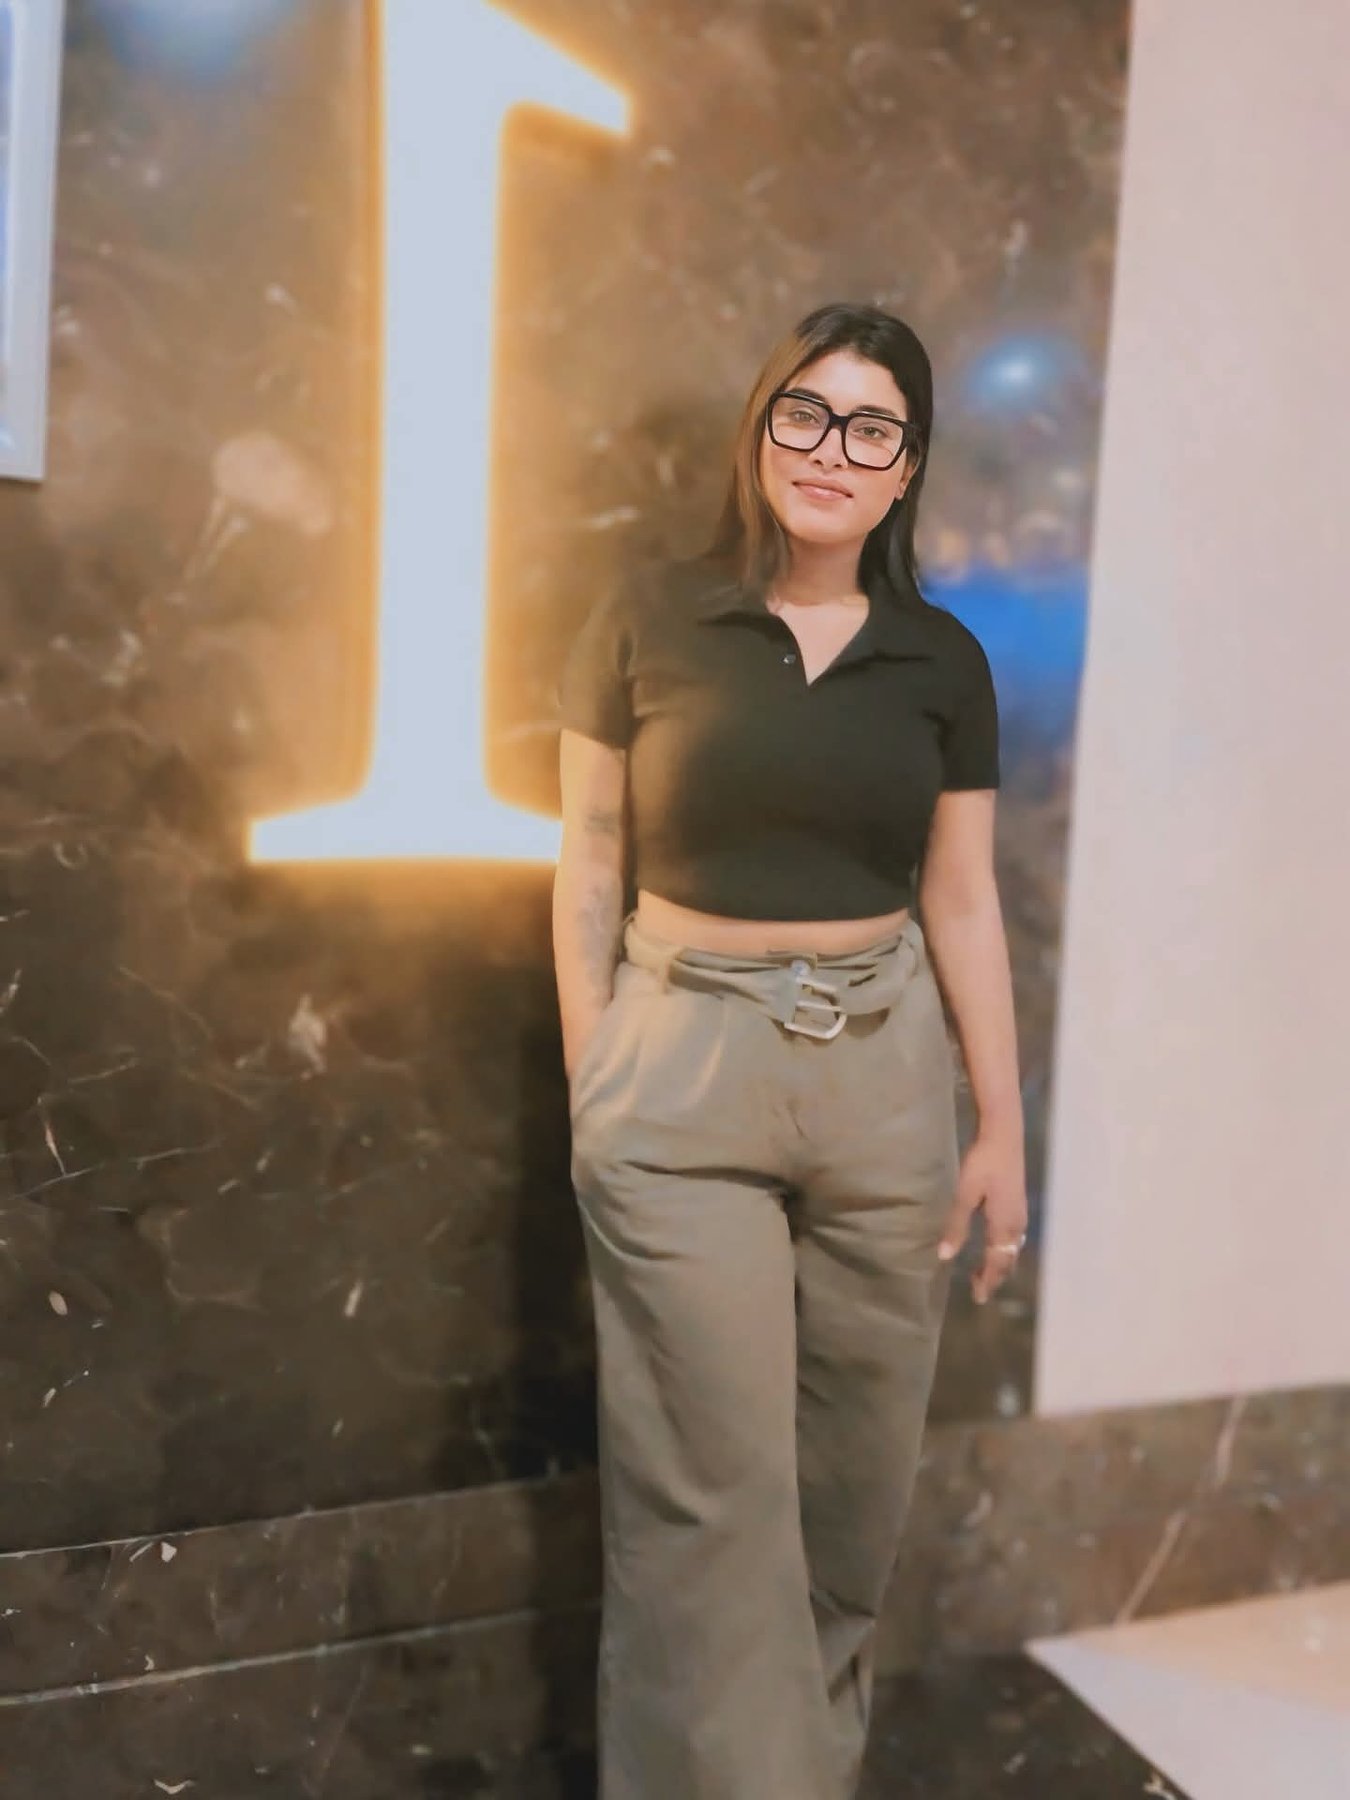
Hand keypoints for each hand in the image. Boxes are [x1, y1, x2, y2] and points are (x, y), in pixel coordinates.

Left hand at [937, 1129, 1027, 1304]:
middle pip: (1007, 1260)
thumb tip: (945, 1256)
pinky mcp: (1018, 1203)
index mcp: (1004, 1225)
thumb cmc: (983, 1163)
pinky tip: (993, 1245)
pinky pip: (1013, 1238)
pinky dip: (1003, 1250)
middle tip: (979, 1291)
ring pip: (1011, 1249)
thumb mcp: (965, 1194)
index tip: (978, 1298)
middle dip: (994, 1277)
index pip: (996, 1263)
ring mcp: (1020, 1214)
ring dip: (998, 1263)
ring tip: (982, 1273)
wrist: (1004, 1134)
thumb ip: (956, 1225)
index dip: (987, 1281)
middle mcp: (1017, 1224)